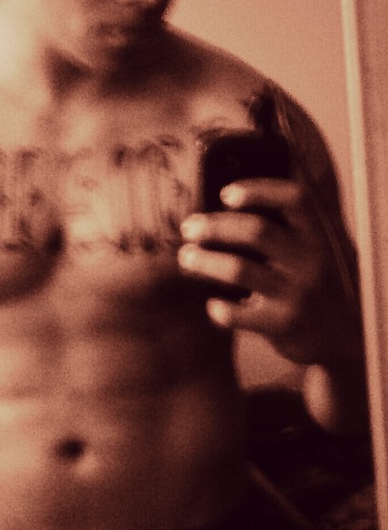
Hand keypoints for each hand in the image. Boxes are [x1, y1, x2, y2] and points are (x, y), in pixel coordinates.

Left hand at [178, 176, 358, 365]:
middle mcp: (312, 262)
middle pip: (256, 231)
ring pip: (238, 269)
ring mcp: (298, 295)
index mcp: (320, 238)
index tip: (226, 194)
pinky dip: (219, 308)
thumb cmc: (315, 288)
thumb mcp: (316, 254)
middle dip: (214, 226)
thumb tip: (230, 209)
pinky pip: (238, 313)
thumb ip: (289, 232)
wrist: (342, 338)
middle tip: (189, 228)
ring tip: (186, 258)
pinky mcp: (284, 325)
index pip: (294, 199)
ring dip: (205, 261)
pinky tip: (212, 304)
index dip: (259, 190)